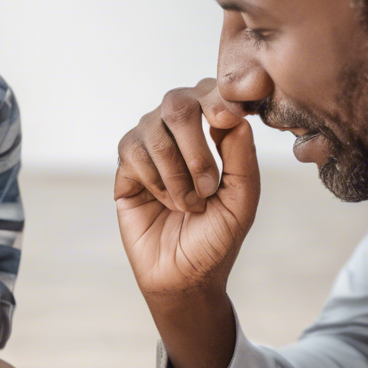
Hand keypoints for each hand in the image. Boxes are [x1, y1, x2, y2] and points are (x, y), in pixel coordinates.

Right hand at [115, 79, 260, 296]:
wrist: (185, 276)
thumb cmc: (217, 236)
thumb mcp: (243, 200)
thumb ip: (243, 157)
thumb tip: (235, 115)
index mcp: (212, 129)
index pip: (211, 91)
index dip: (217, 99)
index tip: (226, 119)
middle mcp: (178, 130)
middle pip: (177, 103)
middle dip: (195, 148)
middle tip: (208, 188)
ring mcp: (149, 145)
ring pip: (153, 131)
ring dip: (176, 174)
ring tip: (188, 205)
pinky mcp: (125, 168)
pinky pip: (132, 153)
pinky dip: (155, 181)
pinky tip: (164, 203)